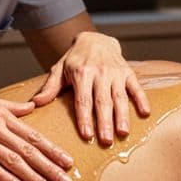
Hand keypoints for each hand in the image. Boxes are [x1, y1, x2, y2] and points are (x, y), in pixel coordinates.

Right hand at [0, 85, 72, 180]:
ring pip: (12, 160)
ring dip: (32, 176)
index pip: (33, 135)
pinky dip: (4, 176)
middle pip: (28, 150)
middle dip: (49, 167)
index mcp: (2, 116)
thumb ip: (10, 106)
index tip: (67, 161)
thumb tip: (31, 107)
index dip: (52, 149)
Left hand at [31, 32, 149, 143]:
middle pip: (102, 101)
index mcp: (81, 73)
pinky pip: (136, 87)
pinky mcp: (128, 72)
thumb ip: (50, 87)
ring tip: (123, 133)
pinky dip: (141, 99)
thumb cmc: (75, 59)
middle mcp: (100, 73)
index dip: (85, 118)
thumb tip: (35, 103)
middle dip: (105, 122)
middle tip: (106, 141)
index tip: (86, 135)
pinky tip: (145, 113)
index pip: (82, 100)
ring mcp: (116, 73)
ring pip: (119, 97)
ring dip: (122, 116)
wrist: (96, 39)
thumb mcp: (59, 69)